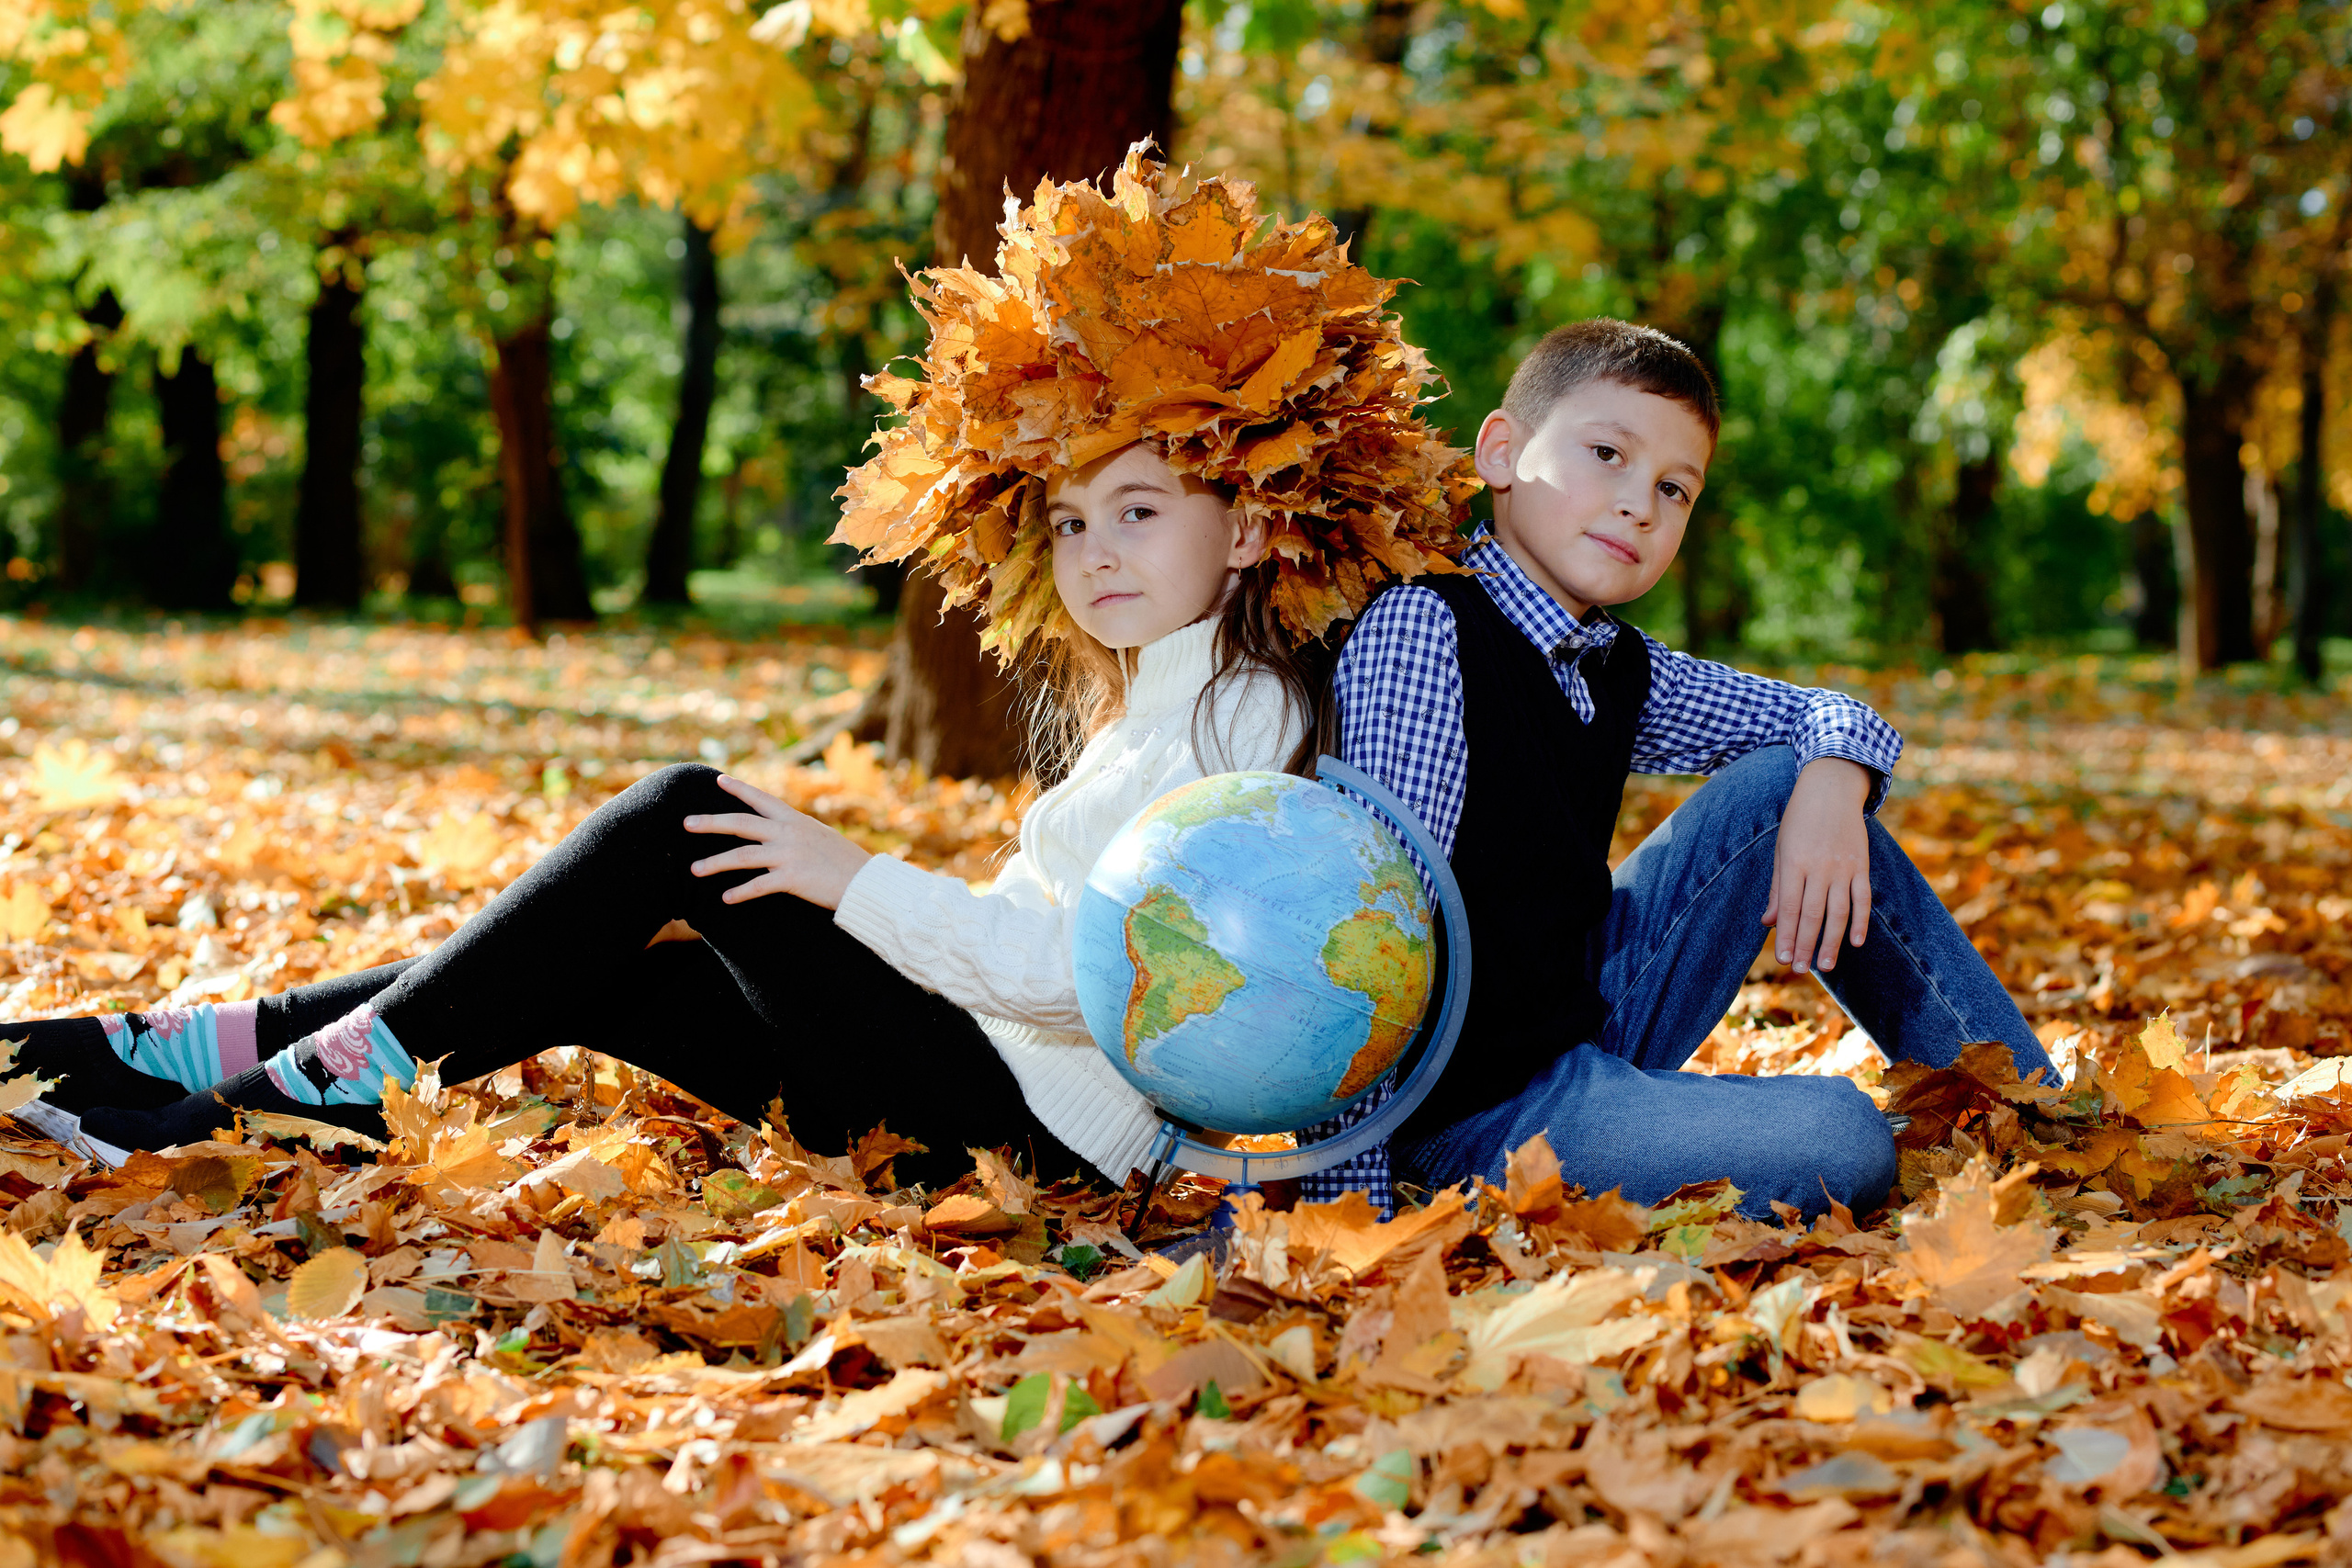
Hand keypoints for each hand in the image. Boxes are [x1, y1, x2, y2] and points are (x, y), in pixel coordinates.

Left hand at [684, 775, 871, 909]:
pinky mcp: (792, 878)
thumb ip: (798, 832)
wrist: (866, 882)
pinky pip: (759, 885)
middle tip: (686, 823)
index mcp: (795, 820)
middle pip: (741, 823)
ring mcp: (789, 855)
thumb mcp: (820, 837)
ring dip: (715, 862)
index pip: (762, 799)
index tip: (719, 780)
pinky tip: (725, 898)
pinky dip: (741, 892)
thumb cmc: (846, 862)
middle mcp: (788, 833)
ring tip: (694, 869)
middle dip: (711, 822)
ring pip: (742, 855)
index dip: (740, 789)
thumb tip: (781, 830)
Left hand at [1763, 757, 1872, 972]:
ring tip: (1825, 966)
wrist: (1831, 788)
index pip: (1789, 908)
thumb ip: (1777, 887)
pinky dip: (1861, 921)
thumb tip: (1768, 922)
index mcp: (1794, 863)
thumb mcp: (1781, 849)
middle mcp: (1819, 867)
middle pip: (1812, 914)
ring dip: (1832, 941)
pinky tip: (1857, 942)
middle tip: (1801, 969)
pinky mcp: (1862, 865)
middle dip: (1805, 945)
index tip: (1784, 958)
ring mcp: (1843, 867)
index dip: (1786, 935)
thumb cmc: (1799, 821)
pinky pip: (1863, 899)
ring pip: (1839, 912)